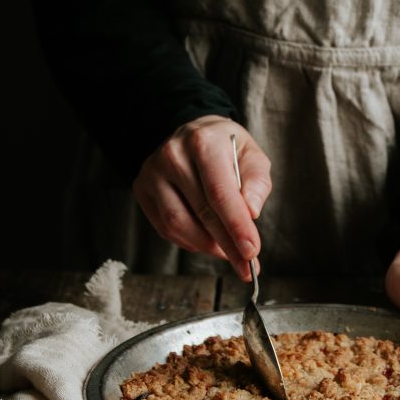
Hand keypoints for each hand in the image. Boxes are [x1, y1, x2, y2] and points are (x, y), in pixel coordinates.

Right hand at [133, 116, 271, 280]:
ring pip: (178, 224)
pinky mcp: (141, 189)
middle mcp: (173, 155)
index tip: (251, 252)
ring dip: (207, 246)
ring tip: (228, 252)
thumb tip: (252, 213)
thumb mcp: (252, 156)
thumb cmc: (227, 148)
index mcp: (204, 142)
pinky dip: (189, 241)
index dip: (236, 226)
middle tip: (246, 265)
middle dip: (227, 244)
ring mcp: (152, 173)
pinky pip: (165, 228)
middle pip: (201, 212)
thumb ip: (257, 183)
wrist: (193, 133)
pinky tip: (207, 240)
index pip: (219, 192)